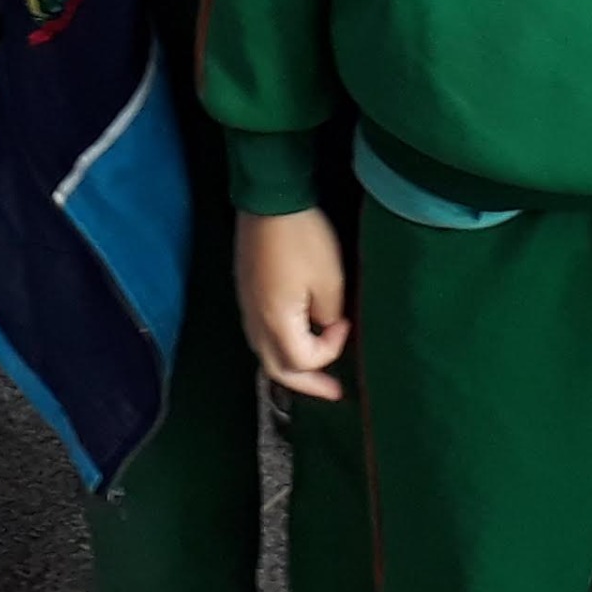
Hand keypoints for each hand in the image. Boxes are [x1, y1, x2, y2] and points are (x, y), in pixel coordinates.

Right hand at [237, 209, 351, 401]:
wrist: (270, 198)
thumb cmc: (303, 239)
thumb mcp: (330, 280)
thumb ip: (328, 315)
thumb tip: (324, 325)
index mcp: (274, 322)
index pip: (303, 360)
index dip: (330, 350)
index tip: (345, 324)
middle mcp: (254, 320)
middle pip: (276, 369)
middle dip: (306, 384)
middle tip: (333, 393)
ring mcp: (246, 305)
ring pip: (265, 352)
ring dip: (291, 365)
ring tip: (314, 370)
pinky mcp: (246, 289)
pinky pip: (260, 332)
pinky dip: (280, 344)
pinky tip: (294, 336)